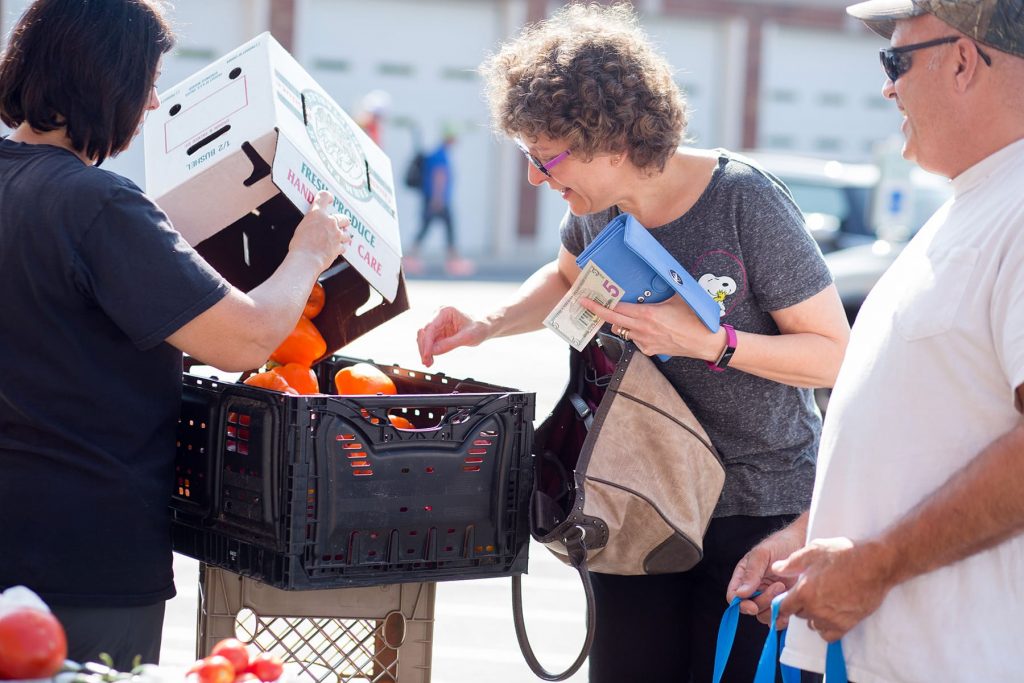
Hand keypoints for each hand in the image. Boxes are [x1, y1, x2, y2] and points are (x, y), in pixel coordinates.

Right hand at [289, 190, 351, 271]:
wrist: (306, 260)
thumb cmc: (299, 245)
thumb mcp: (302, 228)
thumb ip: (313, 224)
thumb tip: (316, 227)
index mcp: (317, 213)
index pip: (324, 197)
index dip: (327, 197)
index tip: (329, 199)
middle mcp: (329, 222)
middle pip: (343, 218)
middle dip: (342, 222)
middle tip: (339, 225)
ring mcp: (337, 235)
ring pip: (346, 234)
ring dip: (343, 236)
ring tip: (338, 239)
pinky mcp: (339, 247)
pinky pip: (343, 246)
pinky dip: (340, 248)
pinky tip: (335, 249)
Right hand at [416, 306, 488, 366]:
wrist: (484, 328)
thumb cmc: (479, 327)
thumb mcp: (467, 336)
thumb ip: (450, 344)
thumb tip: (434, 351)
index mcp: (445, 311)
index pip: (430, 327)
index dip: (426, 343)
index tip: (426, 355)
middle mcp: (438, 316)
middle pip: (424, 333)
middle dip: (424, 348)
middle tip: (426, 362)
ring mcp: (438, 324)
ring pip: (425, 339)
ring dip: (425, 351)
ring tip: (428, 363)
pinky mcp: (439, 332)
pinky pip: (430, 343)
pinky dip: (429, 351)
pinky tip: (430, 360)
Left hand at [578, 296, 722, 359]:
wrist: (705, 342)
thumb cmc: (694, 319)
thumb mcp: (677, 297)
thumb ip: (663, 288)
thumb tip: (657, 273)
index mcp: (647, 315)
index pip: (616, 310)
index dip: (600, 305)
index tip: (586, 299)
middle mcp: (642, 330)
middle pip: (612, 321)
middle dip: (597, 312)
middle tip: (585, 304)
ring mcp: (644, 342)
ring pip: (623, 331)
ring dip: (621, 322)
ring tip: (626, 314)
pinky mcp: (649, 350)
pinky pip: (635, 340)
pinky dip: (635, 332)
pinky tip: (647, 327)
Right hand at [726, 521, 806, 626]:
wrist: (801, 543)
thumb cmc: (779, 544)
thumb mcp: (762, 555)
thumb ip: (751, 574)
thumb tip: (740, 594)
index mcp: (743, 576)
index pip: (733, 596)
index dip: (740, 604)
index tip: (752, 606)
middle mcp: (753, 588)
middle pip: (749, 607)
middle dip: (763, 601)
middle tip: (778, 586)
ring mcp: (768, 596)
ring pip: (763, 614)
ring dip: (773, 607)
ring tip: (784, 588)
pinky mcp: (782, 601)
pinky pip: (777, 616)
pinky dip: (782, 616)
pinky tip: (788, 606)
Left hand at [775, 537, 894, 641]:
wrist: (875, 564)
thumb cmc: (844, 554)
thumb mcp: (814, 551)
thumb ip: (792, 563)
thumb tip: (776, 570)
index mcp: (804, 592)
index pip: (784, 607)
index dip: (784, 602)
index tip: (788, 599)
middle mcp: (815, 609)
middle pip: (799, 614)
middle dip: (801, 605)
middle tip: (812, 591)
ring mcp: (831, 619)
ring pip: (813, 624)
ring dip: (815, 616)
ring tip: (824, 601)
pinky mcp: (847, 625)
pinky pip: (829, 635)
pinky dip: (827, 628)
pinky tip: (832, 615)